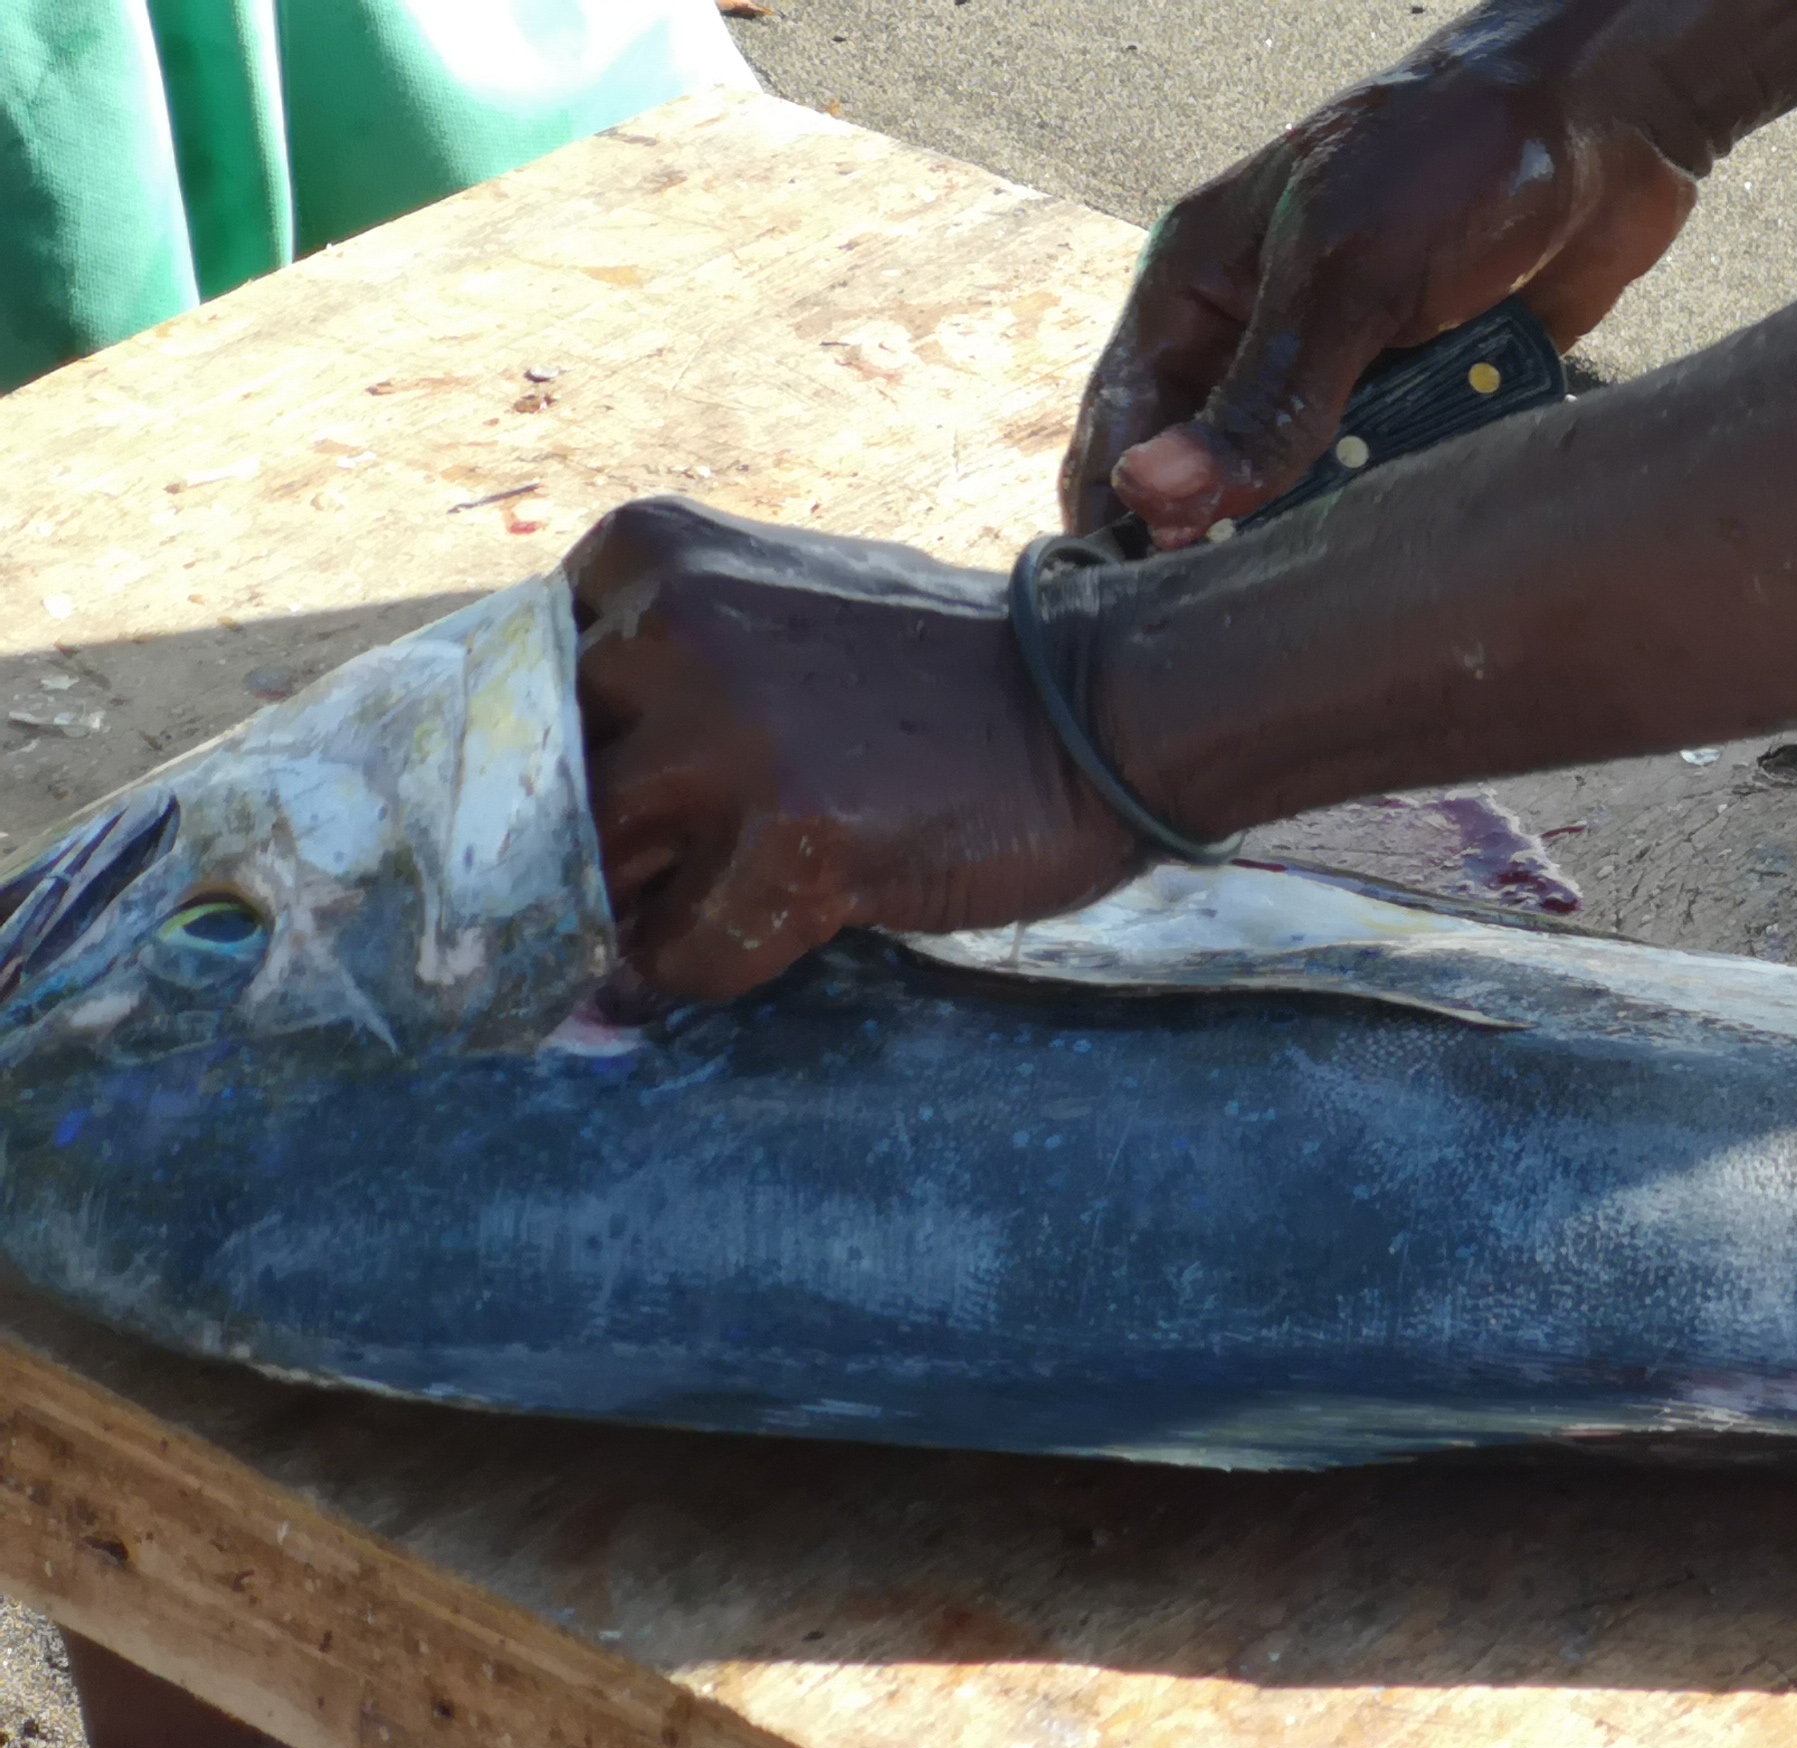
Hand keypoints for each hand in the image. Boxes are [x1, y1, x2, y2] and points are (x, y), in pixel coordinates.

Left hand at [570, 499, 1139, 1001]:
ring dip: (653, 911)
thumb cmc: (941, 669)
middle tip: (686, 862)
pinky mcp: (793, 839)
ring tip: (743, 890)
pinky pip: (685, 955)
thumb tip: (538, 794)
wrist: (1106, 702)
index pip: (511, 689)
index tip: (633, 794)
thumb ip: (662, 660)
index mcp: (650, 553)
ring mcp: (730, 735)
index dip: (566, 762)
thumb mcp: (773, 606)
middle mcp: (670, 629)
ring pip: (596, 878)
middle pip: (541, 789)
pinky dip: (719, 966)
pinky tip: (797, 920)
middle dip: (600, 847)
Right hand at [1063, 10, 1700, 544]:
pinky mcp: (1420, 403)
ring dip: (1329, 526)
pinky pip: (1390, 484)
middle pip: (1210, 476)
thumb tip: (1159, 495)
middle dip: (1234, 533)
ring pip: (1304, 495)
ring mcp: (1340, 377)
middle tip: (1263, 599)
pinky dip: (1402, 507)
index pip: (1122, 425)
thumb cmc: (1449, 157)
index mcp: (1197, 291)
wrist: (1597, 126)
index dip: (1129, 516)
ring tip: (1349, 563)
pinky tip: (1417, 536)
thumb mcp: (1345, 275)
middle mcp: (1256, 342)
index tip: (1159, 605)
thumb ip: (1265, 398)